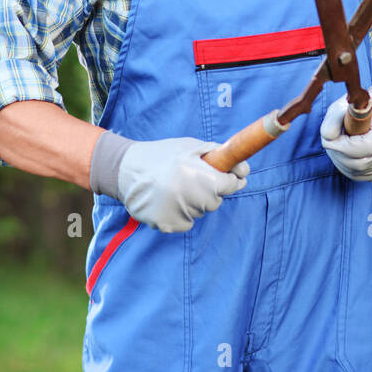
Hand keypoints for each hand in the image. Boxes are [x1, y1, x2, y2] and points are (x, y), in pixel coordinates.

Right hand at [90, 131, 247, 231]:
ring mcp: (178, 213)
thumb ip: (220, 155)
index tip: (224, 176)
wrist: (126, 170)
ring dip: (194, 202)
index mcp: (200, 175)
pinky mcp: (167, 225)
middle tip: (191, 179)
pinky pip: (186, 223)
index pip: (230, 185)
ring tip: (175, 187)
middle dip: (209, 191)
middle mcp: (190, 196)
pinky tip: (167, 200)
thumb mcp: (192, 146)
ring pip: (200, 212)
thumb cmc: (164, 155)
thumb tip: (244, 170)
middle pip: (216, 201)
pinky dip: (181, 214)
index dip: (229, 180)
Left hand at [320, 82, 371, 182]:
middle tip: (332, 143)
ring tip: (339, 146)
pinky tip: (348, 154)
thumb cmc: (362, 109)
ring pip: (357, 173)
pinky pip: (361, 176)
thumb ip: (334, 119)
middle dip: (339, 155)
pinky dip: (349, 167)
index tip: (329, 138)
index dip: (341, 146)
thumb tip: (328, 138)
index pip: (363, 148)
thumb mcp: (346, 106)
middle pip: (359, 164)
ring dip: (342, 162)